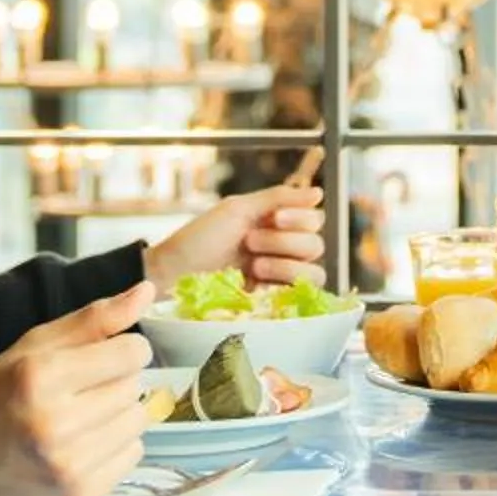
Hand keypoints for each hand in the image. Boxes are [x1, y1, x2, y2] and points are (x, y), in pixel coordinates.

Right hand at [0, 285, 151, 495]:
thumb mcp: (34, 345)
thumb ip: (94, 319)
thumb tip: (147, 292)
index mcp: (40, 378)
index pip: (131, 353)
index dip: (123, 348)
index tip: (103, 355)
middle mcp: (55, 426)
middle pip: (134, 386)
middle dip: (115, 380)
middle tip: (79, 390)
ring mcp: (69, 468)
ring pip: (139, 421)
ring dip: (118, 413)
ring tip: (80, 416)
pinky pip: (133, 456)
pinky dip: (114, 446)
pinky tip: (81, 444)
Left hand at [145, 185, 328, 292]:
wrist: (176, 272)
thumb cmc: (201, 238)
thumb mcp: (238, 209)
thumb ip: (279, 198)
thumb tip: (320, 193)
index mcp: (277, 224)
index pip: (314, 220)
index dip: (300, 218)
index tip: (274, 218)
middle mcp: (284, 249)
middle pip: (315, 245)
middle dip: (283, 242)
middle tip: (249, 242)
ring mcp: (280, 277)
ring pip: (314, 272)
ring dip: (283, 266)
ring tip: (253, 266)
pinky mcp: (274, 302)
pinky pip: (300, 296)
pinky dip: (282, 286)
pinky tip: (257, 285)